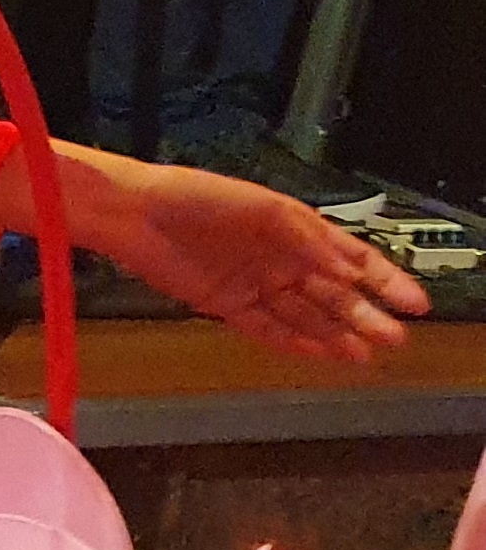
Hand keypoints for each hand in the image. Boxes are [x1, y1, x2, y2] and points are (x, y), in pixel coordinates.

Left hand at [52, 150, 427, 363]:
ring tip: (365, 353)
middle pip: (332, 293)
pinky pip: (268, 327)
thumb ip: (308, 240)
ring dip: (336, 333)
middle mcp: (278, 258)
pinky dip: (295, 340)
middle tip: (393, 337)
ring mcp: (253, 282)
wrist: (135, 214)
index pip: (352, 258)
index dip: (385, 280)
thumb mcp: (263, 210)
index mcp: (295, 229)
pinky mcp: (225, 303)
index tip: (413, 301)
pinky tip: (321, 351)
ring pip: (305, 314)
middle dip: (365, 315)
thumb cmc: (195, 197)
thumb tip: (349, 269)